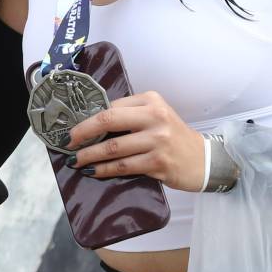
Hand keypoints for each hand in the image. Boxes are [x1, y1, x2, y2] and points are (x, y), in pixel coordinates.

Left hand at [67, 91, 207, 191]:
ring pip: (114, 147)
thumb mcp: (155, 117)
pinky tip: (93, 171)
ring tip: (75, 160)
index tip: (72, 127)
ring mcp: (158, 140)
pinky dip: (104, 169)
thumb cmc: (172, 137)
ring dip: (90, 155)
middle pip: (108, 121)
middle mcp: (155, 117)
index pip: (111, 107)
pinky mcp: (159, 162)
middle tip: (67, 142)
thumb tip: (90, 124)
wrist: (203, 160)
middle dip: (82, 132)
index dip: (87, 118)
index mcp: (151, 100)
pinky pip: (124, 166)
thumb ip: (129, 116)